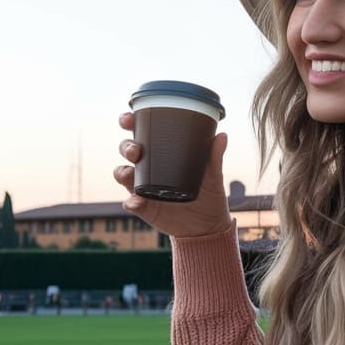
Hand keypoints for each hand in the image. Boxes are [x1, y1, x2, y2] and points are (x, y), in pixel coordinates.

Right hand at [114, 112, 232, 239]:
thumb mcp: (213, 174)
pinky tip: (136, 202)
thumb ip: (214, 156)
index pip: (141, 133)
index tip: (128, 118)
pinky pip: (131, 203)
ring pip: (123, 174)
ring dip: (122, 172)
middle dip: (126, 146)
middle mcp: (148, 168)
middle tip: (136, 150)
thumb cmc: (208, 193)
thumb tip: (222, 136)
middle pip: (127, 150)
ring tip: (130, 173)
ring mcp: (143, 188)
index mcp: (162, 153)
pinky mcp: (144, 208)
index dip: (130, 123)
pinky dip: (131, 202)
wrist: (207, 225)